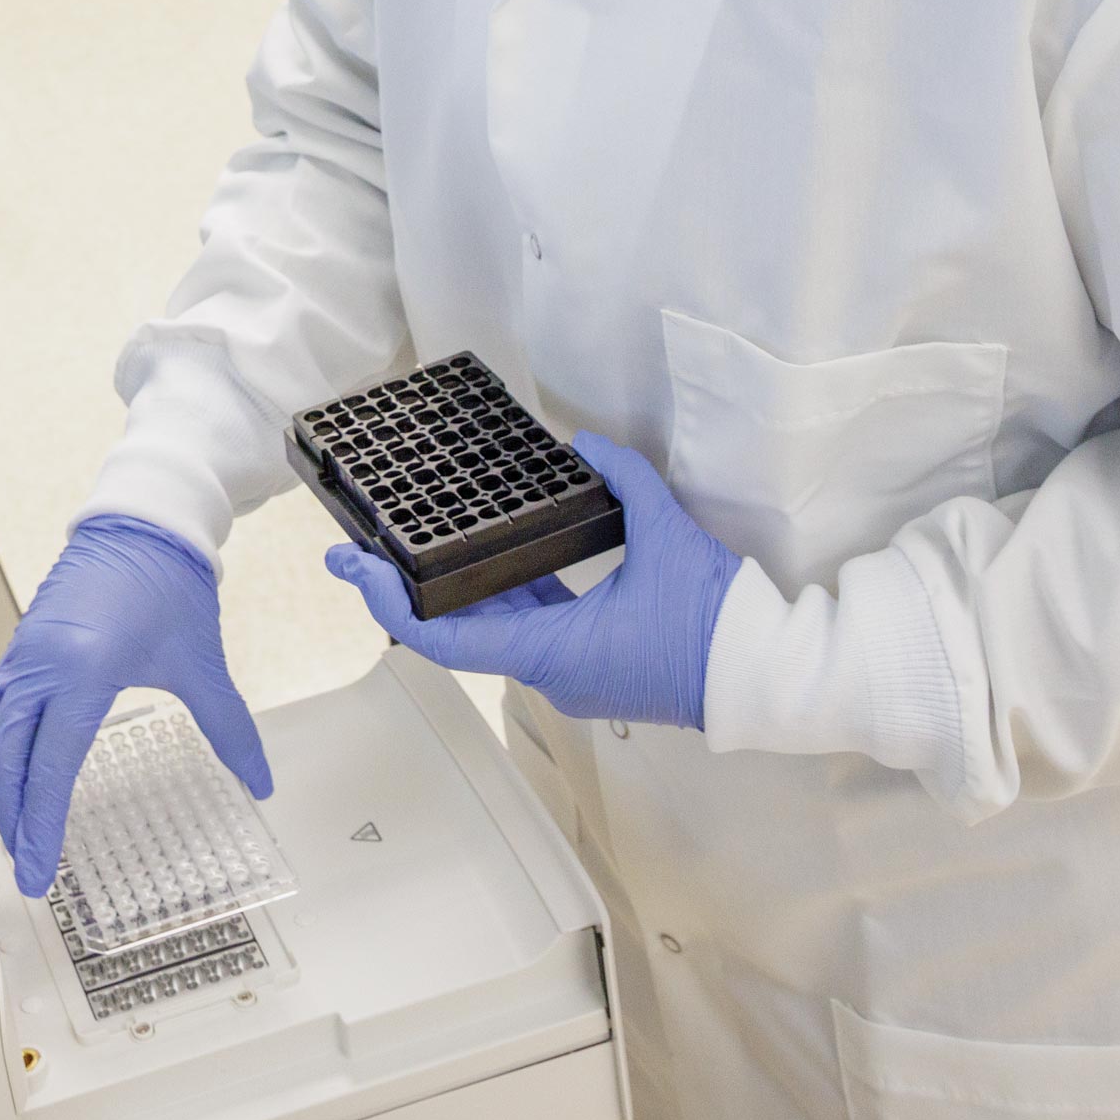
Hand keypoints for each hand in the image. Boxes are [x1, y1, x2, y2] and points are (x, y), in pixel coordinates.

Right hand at [0, 516, 270, 896]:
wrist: (144, 519)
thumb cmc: (171, 584)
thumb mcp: (202, 661)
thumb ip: (230, 728)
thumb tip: (260, 781)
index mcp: (84, 669)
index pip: (51, 766)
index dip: (42, 826)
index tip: (41, 871)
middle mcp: (41, 663)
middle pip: (7, 760)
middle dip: (13, 820)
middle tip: (28, 868)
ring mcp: (23, 651)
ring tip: (14, 834)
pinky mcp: (19, 643)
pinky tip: (7, 777)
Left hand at [326, 433, 738, 729]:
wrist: (763, 675)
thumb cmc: (715, 622)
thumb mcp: (666, 534)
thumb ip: (624, 479)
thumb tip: (588, 443)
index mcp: (552, 654)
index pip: (444, 639)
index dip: (390, 604)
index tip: (356, 569)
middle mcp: (551, 674)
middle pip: (458, 634)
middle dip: (407, 592)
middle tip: (362, 552)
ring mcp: (570, 676)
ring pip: (494, 634)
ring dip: (454, 596)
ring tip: (411, 553)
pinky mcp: (590, 668)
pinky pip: (529, 634)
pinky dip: (503, 600)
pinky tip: (492, 562)